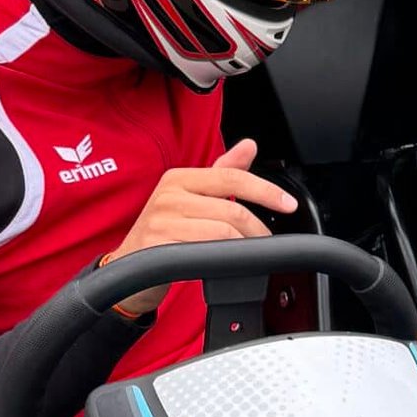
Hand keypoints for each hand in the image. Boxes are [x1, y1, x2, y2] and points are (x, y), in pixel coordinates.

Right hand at [105, 138, 296, 314]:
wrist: (128, 270)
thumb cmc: (163, 233)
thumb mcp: (189, 198)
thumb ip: (222, 172)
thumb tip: (249, 146)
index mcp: (178, 178)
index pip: (232, 177)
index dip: (265, 190)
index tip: (288, 204)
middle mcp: (168, 195)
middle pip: (231, 209)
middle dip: (257, 230)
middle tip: (265, 242)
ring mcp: (162, 221)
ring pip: (223, 232)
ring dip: (244, 247)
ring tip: (248, 254)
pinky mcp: (159, 248)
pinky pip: (205, 252)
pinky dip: (224, 259)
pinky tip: (227, 263)